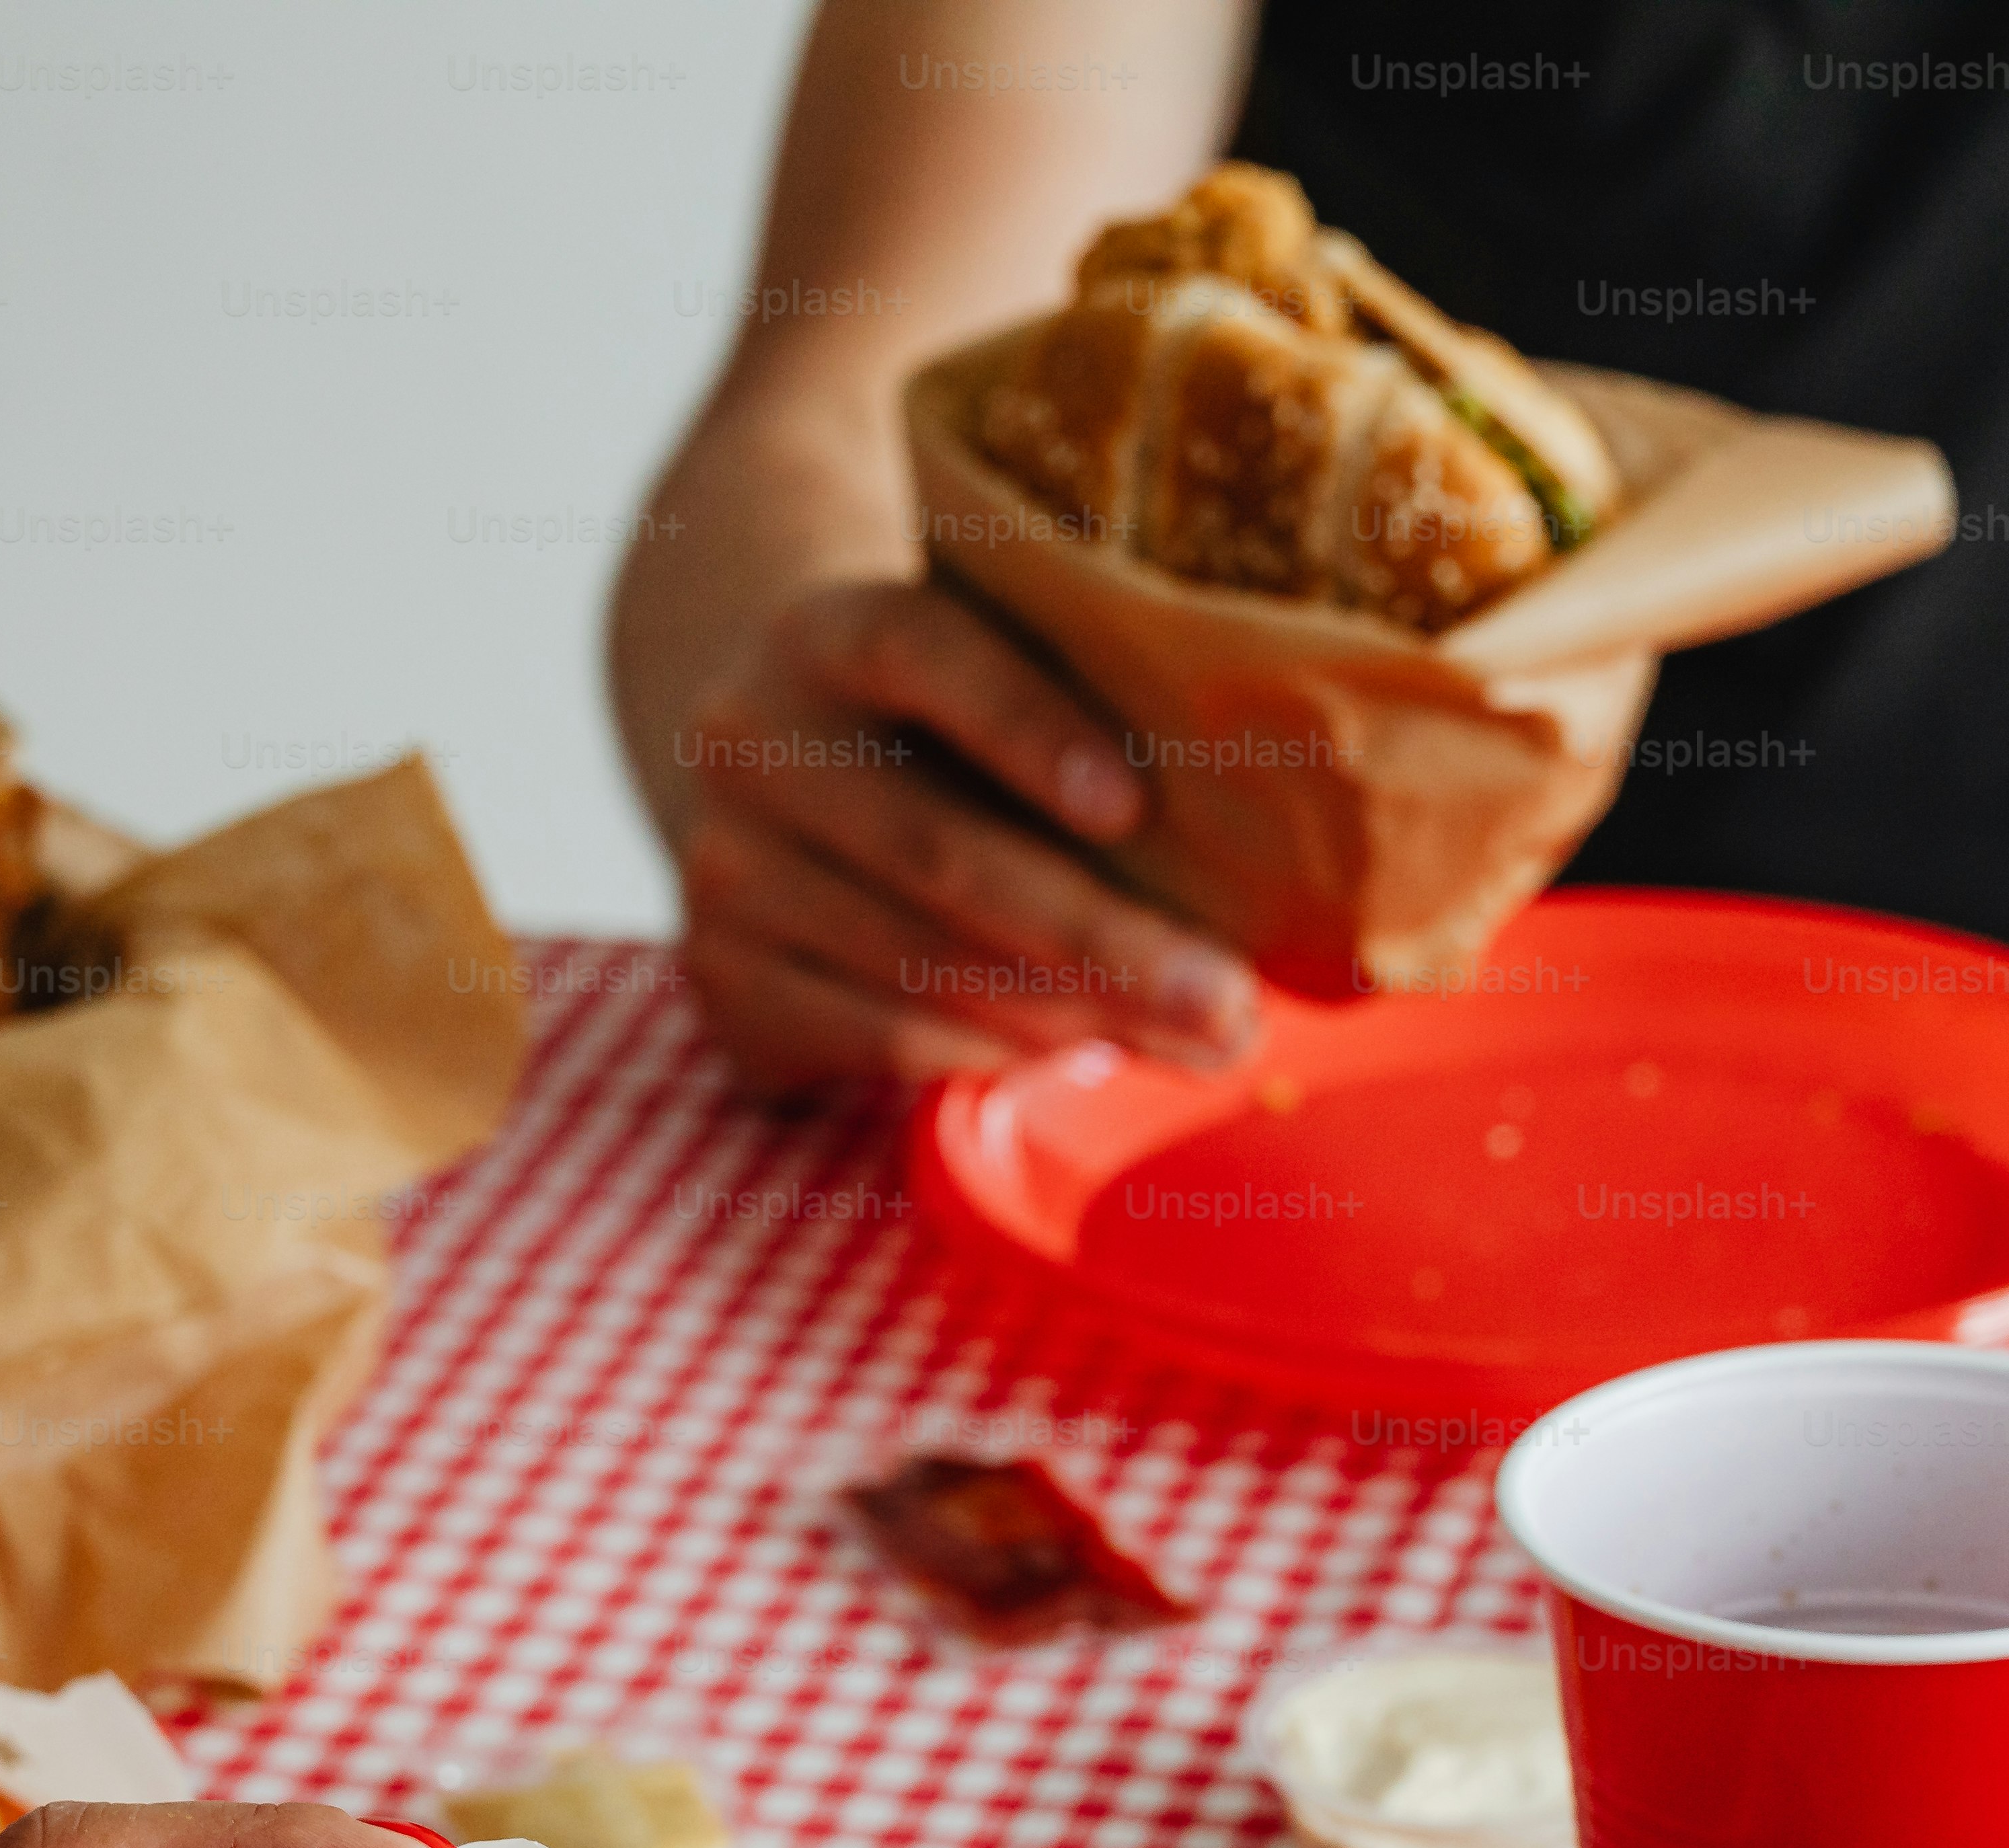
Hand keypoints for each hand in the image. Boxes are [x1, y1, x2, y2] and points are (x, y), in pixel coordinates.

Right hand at [670, 578, 1264, 1088]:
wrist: (773, 773)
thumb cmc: (941, 721)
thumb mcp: (985, 665)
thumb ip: (1081, 695)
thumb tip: (1288, 802)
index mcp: (823, 631)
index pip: (919, 653)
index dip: (1026, 728)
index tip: (1134, 810)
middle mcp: (749, 742)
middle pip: (938, 852)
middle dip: (1103, 940)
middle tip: (1231, 998)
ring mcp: (722, 869)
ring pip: (916, 962)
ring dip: (1072, 1020)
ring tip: (1199, 1041)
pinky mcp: (719, 977)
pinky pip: (876, 1035)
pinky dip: (988, 1055)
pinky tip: (1083, 1056)